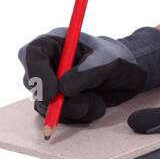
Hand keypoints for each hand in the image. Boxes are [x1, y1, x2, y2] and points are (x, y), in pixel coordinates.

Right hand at [18, 25, 159, 124]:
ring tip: (98, 101)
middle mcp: (47, 63)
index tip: (51, 95)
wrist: (127, 76)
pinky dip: (80, 115)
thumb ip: (87, 73)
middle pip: (33, 83)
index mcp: (55, 42)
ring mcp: (49, 84)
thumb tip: (62, 90)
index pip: (32, 54)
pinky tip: (96, 104)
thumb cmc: (117, 60)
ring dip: (74, 109)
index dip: (37, 74)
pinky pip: (60, 116)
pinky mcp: (58, 102)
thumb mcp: (109, 62)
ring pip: (46, 104)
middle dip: (56, 100)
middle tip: (82, 105)